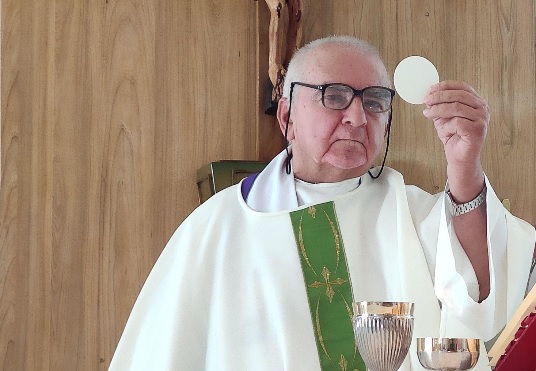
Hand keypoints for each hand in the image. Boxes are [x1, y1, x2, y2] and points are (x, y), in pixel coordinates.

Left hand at [423, 81, 488, 200]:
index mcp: (477, 102)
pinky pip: (457, 122)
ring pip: (457, 107)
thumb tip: (428, 96)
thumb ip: (439, 106)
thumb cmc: (454, 137)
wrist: (459, 158)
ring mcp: (482, 119)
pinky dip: (446, 125)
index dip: (446, 86)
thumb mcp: (444, 118)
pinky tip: (443, 130)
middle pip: (459, 95)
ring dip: (438, 109)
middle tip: (426, 100)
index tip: (430, 89)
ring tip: (427, 113)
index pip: (462, 87)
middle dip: (440, 96)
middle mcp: (483, 108)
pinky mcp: (477, 130)